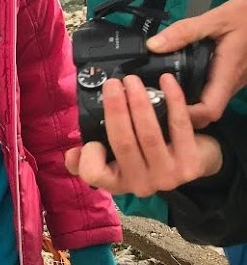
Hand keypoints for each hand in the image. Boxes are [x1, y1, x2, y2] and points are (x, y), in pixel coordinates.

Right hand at [65, 74, 223, 196]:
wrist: (192, 164)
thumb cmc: (144, 156)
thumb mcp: (114, 161)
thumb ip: (90, 158)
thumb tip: (72, 153)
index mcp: (117, 183)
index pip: (94, 175)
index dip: (89, 154)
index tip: (92, 139)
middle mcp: (141, 184)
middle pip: (123, 143)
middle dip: (115, 108)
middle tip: (112, 83)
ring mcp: (168, 176)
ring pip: (149, 134)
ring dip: (139, 102)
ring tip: (132, 80)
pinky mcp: (191, 164)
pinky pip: (179, 127)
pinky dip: (173, 100)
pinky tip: (166, 80)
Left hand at [146, 0, 246, 127]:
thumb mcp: (216, 18)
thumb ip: (185, 31)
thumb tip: (154, 45)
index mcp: (228, 71)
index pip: (210, 109)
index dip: (187, 115)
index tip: (162, 105)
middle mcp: (233, 81)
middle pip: (207, 112)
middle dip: (182, 114)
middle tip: (154, 101)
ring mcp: (234, 79)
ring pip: (210, 103)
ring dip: (187, 104)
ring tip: (159, 94)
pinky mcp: (232, 74)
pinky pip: (213, 91)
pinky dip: (194, 92)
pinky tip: (176, 81)